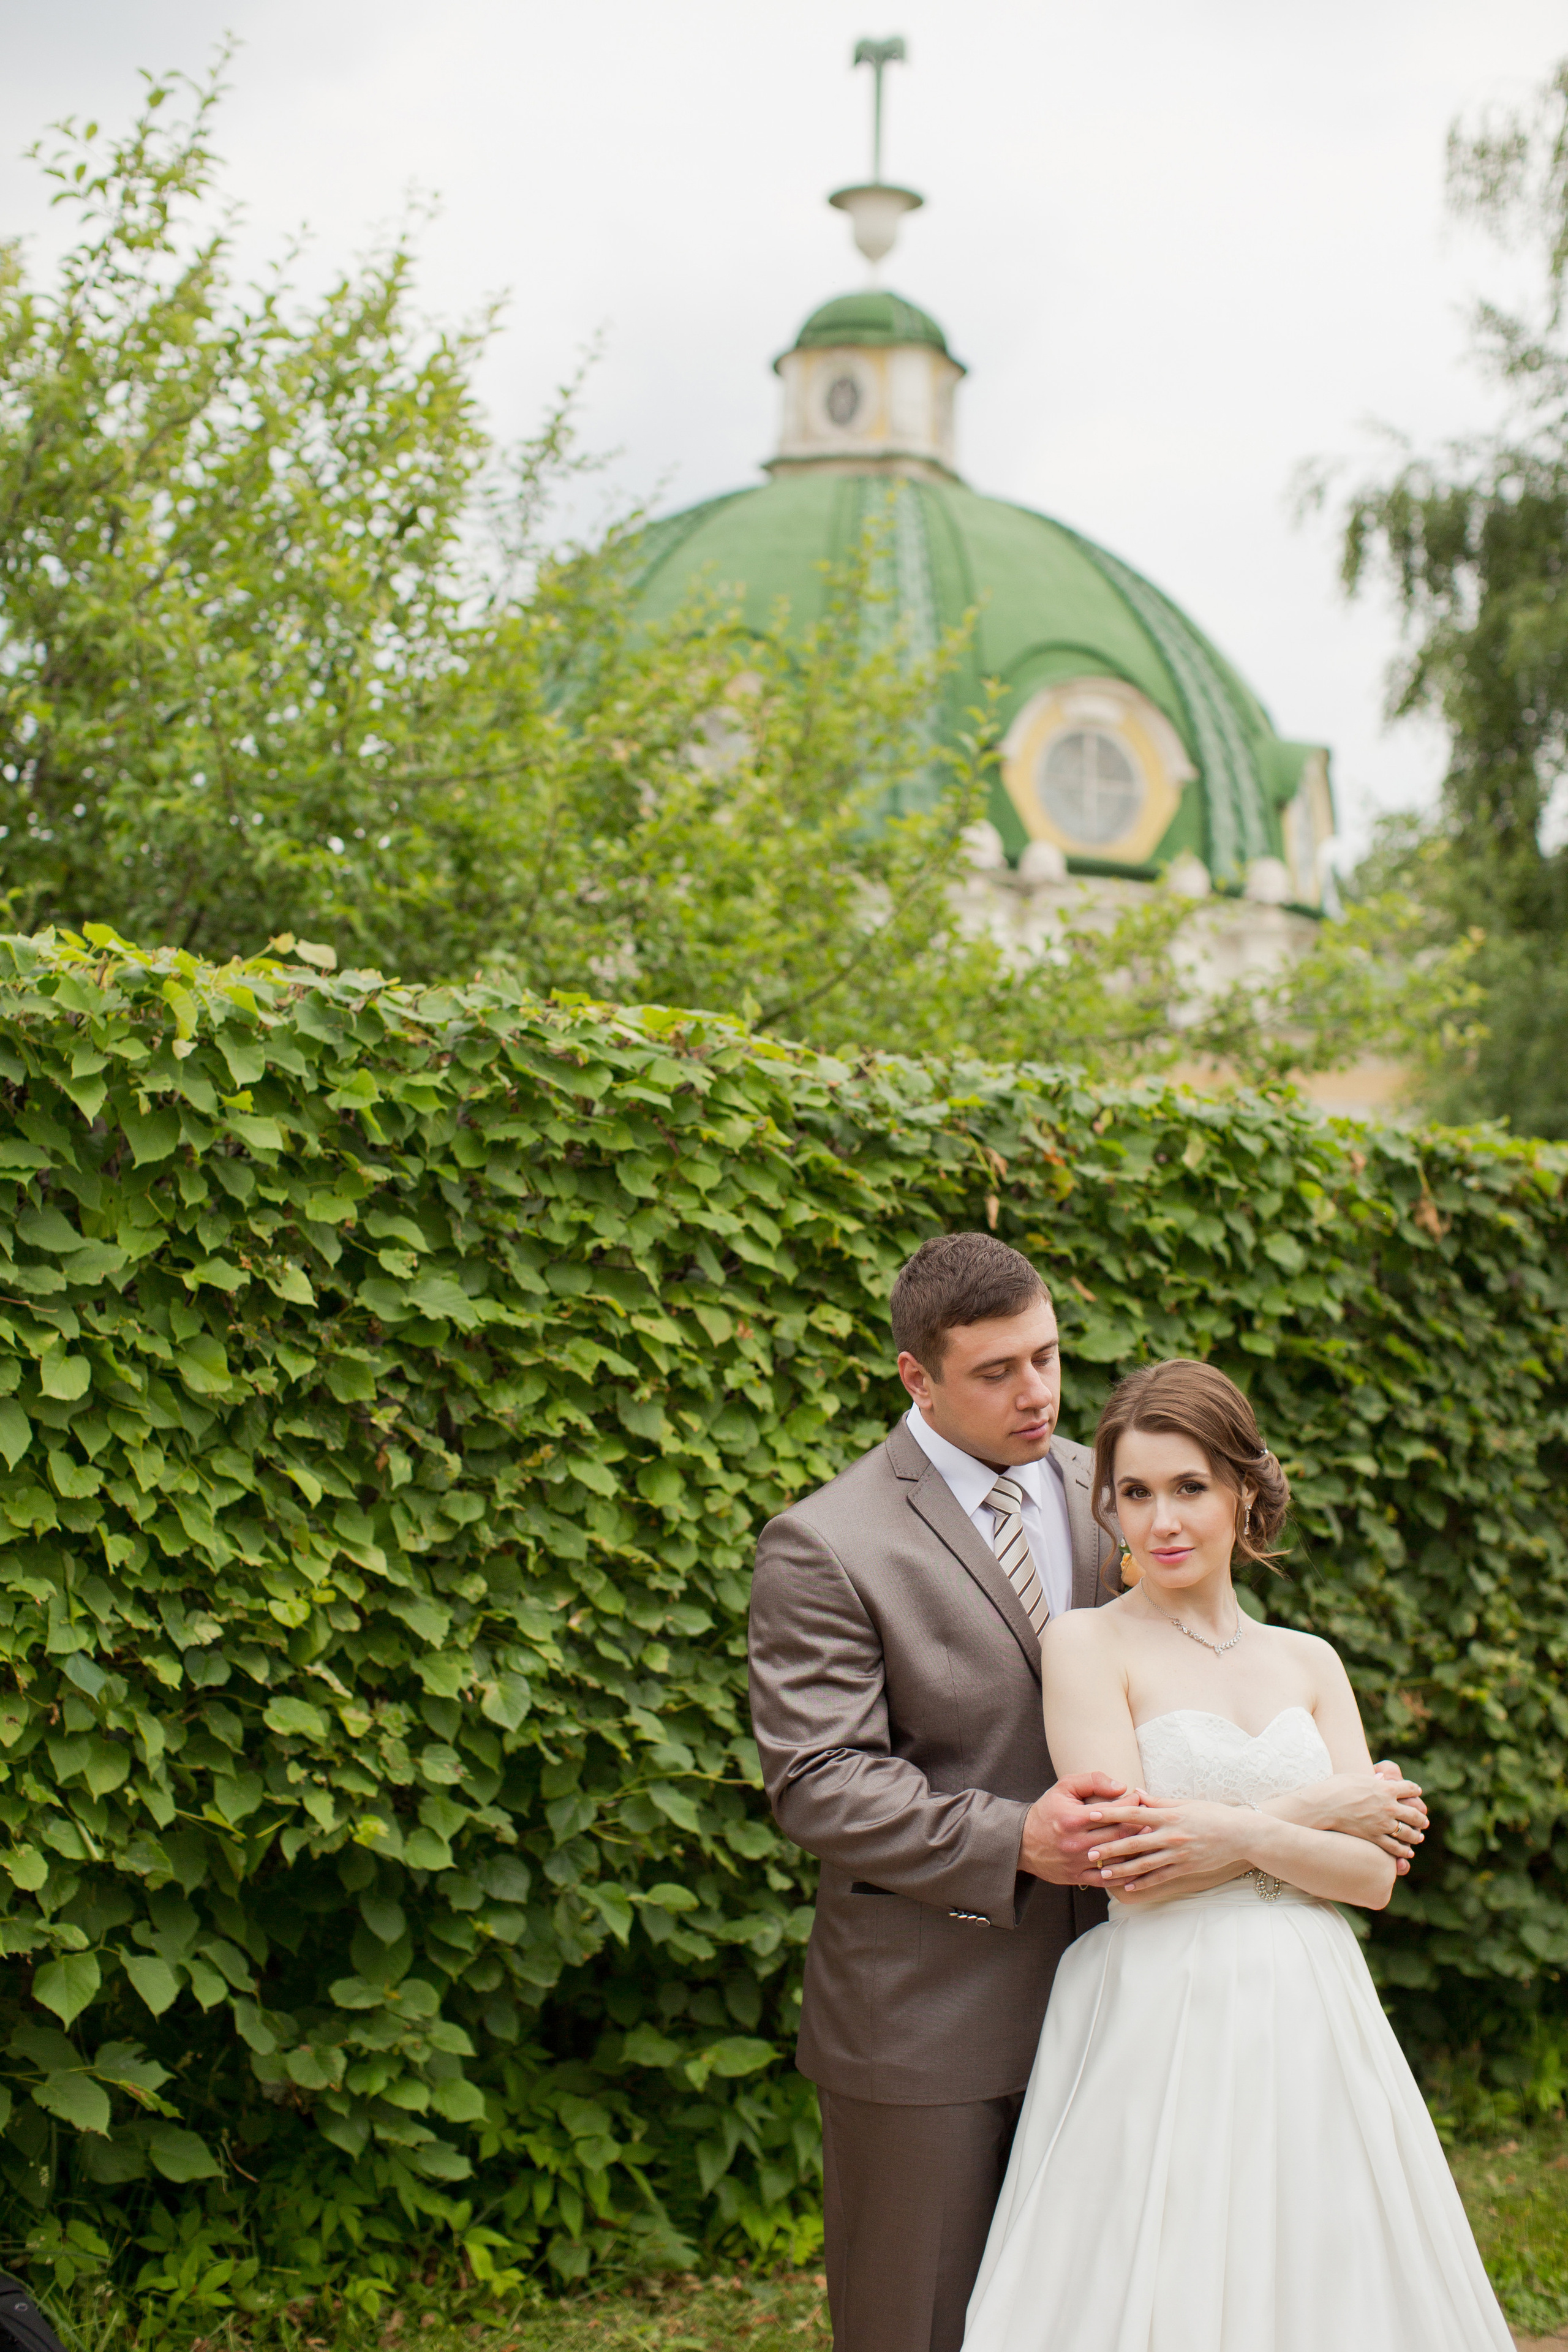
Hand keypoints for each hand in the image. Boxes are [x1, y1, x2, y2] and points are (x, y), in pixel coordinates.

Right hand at [1019, 1773, 1153, 1886]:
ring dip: (1136, 1850)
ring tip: (1149, 1840)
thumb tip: (1120, 1786)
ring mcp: (1077, 1862)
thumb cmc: (1047, 1811)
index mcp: (1073, 1818)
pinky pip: (1107, 1879)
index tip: (1139, 1798)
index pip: (1113, 1812)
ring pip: (1117, 1858)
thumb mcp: (1064, 1787)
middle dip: (1139, 1826)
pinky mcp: (1077, 1877)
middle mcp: (1076, 1842)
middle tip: (1151, 1819)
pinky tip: (1136, 1867)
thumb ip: (1092, 1781)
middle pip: (1119, 1836)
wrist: (1022, 1842)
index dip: (1131, 1804)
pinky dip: (1124, 1874)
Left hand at [1084, 1795, 1249, 1893]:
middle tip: (1088, 1852)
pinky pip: (1160, 1878)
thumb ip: (1158, 1802)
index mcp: (1169, 1816)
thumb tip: (1135, 1794)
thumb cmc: (1213, 1814)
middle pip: (1133, 1843)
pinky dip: (1143, 1883)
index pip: (1134, 1814)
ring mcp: (1178, 1855)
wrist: (1241, 1835)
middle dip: (1109, 1848)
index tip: (1092, 1814)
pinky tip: (1128, 1887)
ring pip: (1143, 1865)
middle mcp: (1171, 1836)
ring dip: (1121, 1870)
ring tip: (1103, 1874)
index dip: (1111, 1814)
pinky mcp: (1185, 1869)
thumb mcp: (1186, 1803)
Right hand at [1281, 1768, 1426, 1870]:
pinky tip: (1408, 1852)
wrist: (1323, 1807)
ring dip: (1416, 1835)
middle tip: (1424, 1820)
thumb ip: (1372, 1780)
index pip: (1410, 1788)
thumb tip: (1381, 1778)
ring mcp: (1383, 1824)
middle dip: (1421, 1817)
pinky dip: (1404, 1850)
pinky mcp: (1375, 1838)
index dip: (1415, 1790)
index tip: (1417, 1792)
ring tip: (1419, 1837)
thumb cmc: (1336, 1788)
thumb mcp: (1356, 1778)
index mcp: (1386, 1788)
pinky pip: (1395, 1847)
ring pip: (1408, 1832)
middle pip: (1414, 1813)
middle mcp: (1389, 1806)